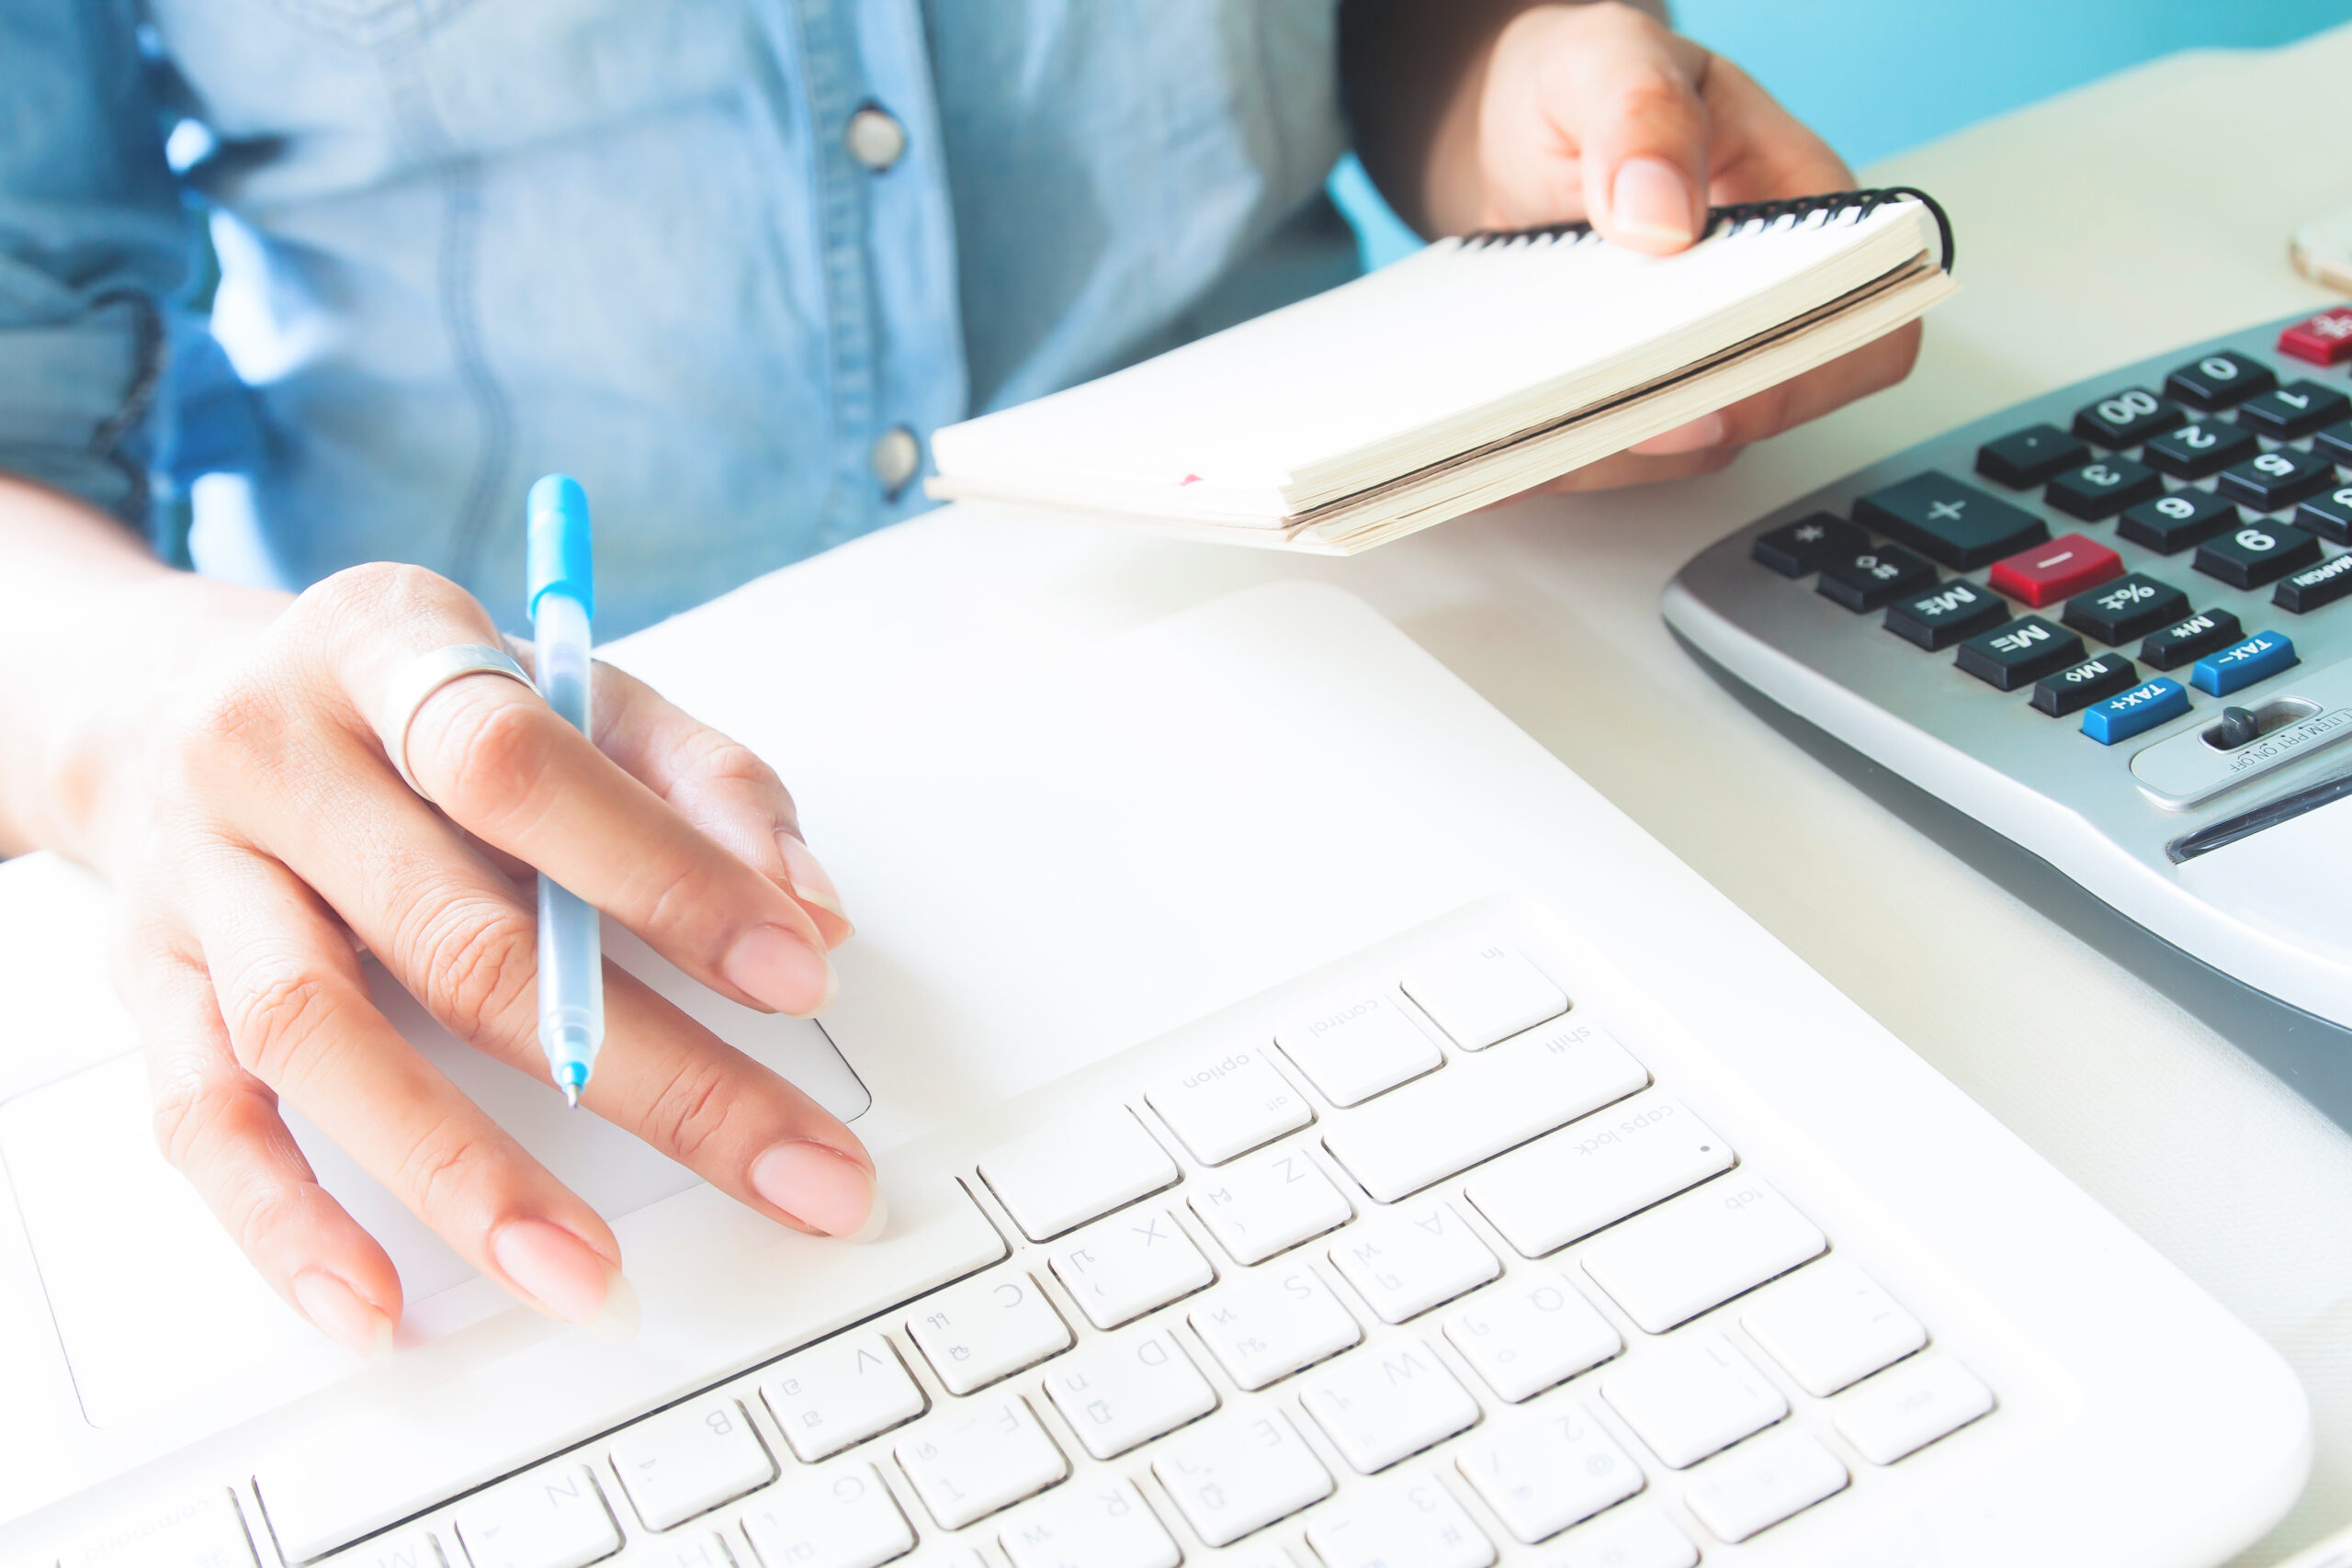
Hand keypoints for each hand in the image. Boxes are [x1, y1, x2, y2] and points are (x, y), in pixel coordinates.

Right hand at [80, 561, 869, 1354]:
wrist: (168, 697)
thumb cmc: (413, 706)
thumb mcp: (565, 688)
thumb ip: (700, 780)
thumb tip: (810, 910)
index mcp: (389, 647)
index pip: (520, 764)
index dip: (664, 874)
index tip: (795, 975)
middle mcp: (274, 756)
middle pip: (458, 936)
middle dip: (653, 1076)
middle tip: (794, 1170)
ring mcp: (200, 878)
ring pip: (320, 1039)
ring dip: (466, 1178)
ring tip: (590, 1278)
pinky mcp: (152, 985)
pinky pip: (207, 1118)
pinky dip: (287, 1223)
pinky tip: (375, 1305)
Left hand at [1456, 2, 1921, 489]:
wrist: (1511, 134)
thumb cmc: (1583, 87)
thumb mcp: (1606, 58)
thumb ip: (1641, 113)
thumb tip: (1660, 214)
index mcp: (1801, 211)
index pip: (1861, 321)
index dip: (1806, 374)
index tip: (1717, 388)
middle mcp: (1762, 301)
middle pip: (1768, 408)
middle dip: (1678, 426)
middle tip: (1586, 419)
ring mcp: (1697, 359)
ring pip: (1681, 449)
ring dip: (1605, 453)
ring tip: (1520, 432)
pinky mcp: (1628, 398)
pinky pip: (1607, 453)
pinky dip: (1551, 455)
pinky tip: (1491, 443)